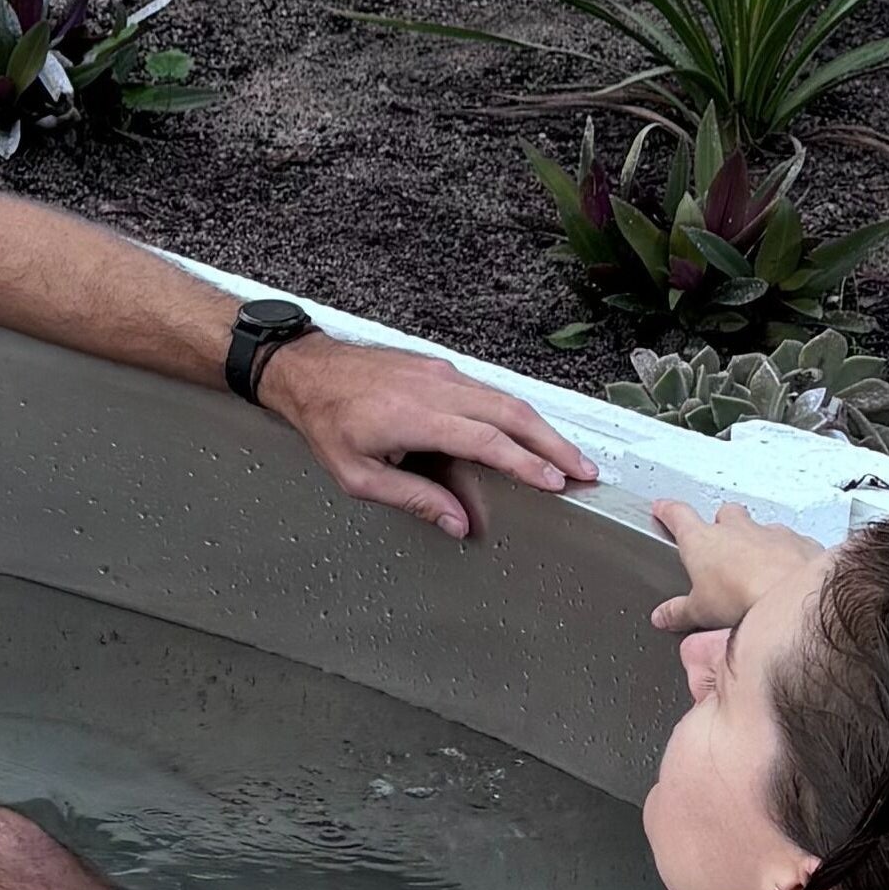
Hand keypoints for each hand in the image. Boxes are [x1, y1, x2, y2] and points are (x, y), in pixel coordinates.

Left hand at [259, 333, 596, 539]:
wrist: (304, 370)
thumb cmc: (325, 420)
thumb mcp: (357, 474)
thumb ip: (412, 498)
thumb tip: (457, 522)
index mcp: (414, 416)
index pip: (486, 440)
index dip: (526, 463)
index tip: (556, 481)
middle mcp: (434, 388)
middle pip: (511, 413)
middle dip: (553, 443)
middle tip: (584, 470)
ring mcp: (439, 373)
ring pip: (504, 397)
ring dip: (541, 427)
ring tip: (567, 457)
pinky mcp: (438, 367)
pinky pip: (486, 390)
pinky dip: (516, 413)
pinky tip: (528, 433)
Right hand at [649, 499, 825, 635]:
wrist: (796, 598)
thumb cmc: (744, 596)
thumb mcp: (701, 612)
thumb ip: (679, 612)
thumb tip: (664, 616)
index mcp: (702, 540)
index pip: (678, 515)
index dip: (668, 511)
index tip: (663, 509)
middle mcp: (737, 529)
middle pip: (725, 514)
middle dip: (723, 523)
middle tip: (721, 542)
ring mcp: (771, 533)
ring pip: (761, 527)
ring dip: (758, 540)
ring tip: (760, 565)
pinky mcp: (801, 543)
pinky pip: (793, 542)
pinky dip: (790, 553)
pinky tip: (790, 572)